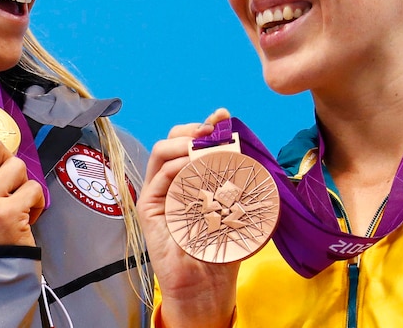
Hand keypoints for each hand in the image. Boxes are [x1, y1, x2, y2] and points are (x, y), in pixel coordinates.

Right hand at [136, 108, 238, 327]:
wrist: (206, 285)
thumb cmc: (222, 249)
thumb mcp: (240, 210)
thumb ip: (243, 185)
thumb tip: (253, 157)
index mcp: (191, 178)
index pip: (193, 142)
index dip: (205, 125)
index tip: (223, 116)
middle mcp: (172, 182)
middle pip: (173, 140)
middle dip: (192, 129)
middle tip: (212, 130)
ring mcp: (159, 193)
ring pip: (161, 152)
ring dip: (182, 143)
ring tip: (202, 145)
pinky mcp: (149, 208)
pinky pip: (158, 177)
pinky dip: (175, 166)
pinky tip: (192, 166)